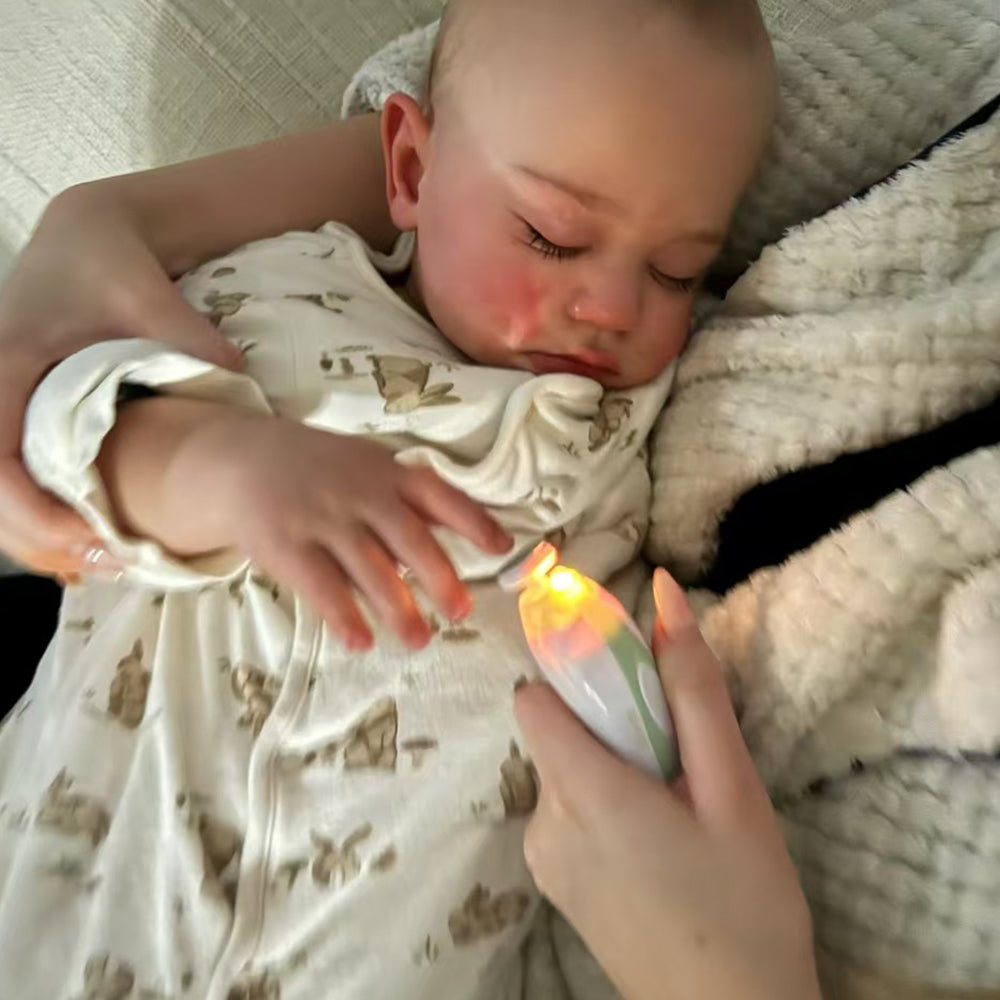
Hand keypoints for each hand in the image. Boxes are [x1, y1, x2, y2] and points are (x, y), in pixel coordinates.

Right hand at [0, 186, 243, 575]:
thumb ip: (190, 341)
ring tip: (107, 560)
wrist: (87, 235)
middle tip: (110, 562)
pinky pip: (13, 476)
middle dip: (40, 537)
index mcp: (7, 363)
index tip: (89, 537)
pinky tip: (91, 535)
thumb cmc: (112, 265)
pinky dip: (44, 513)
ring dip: (41, 535)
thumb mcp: (150, 297)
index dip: (32, 509)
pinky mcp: (15, 413)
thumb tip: (242, 388)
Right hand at [172, 412, 512, 649]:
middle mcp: (360, 493)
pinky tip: (361, 642)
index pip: (438, 495)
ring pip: (369, 568)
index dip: (473, 520)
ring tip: (419, 640)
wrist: (241, 462)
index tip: (502, 548)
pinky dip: (343, 616)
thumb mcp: (368, 466)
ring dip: (398, 608)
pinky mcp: (287, 546)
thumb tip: (468, 532)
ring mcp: (322, 518)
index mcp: (386, 472)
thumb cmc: (321, 471)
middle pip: (409, 538)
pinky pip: (320, 586)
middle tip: (461, 611)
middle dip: (439, 576)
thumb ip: (411, 498)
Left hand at [514, 568, 821, 999]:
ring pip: (561, 769)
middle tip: (674, 757)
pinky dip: (600, 802)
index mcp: (581, 792)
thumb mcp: (733, 788)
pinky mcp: (554, 884)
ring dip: (607, 763)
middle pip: (551, 730)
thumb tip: (662, 592)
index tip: (626, 682)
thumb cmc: (744, 905)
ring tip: (674, 805)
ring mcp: (544, 859)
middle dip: (605, 721)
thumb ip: (692, 687)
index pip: (533, 696)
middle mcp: (544, 822)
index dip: (572, 674)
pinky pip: (565, 811)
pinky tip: (656, 839)